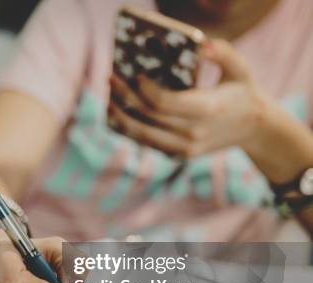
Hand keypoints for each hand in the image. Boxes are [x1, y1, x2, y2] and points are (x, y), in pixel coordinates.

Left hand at [108, 39, 271, 159]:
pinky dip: (131, 130)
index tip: (134, 74)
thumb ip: (222, 53)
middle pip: (148, 116)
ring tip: (109, 100)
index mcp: (207, 110)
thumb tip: (201, 45)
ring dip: (122, 118)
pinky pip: (149, 143)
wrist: (254, 130)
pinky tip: (120, 115)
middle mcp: (193, 133)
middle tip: (111, 80)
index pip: (164, 103)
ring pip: (143, 135)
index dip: (144, 90)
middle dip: (126, 97)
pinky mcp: (180, 155)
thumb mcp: (240, 69)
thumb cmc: (243, 93)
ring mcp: (185, 148)